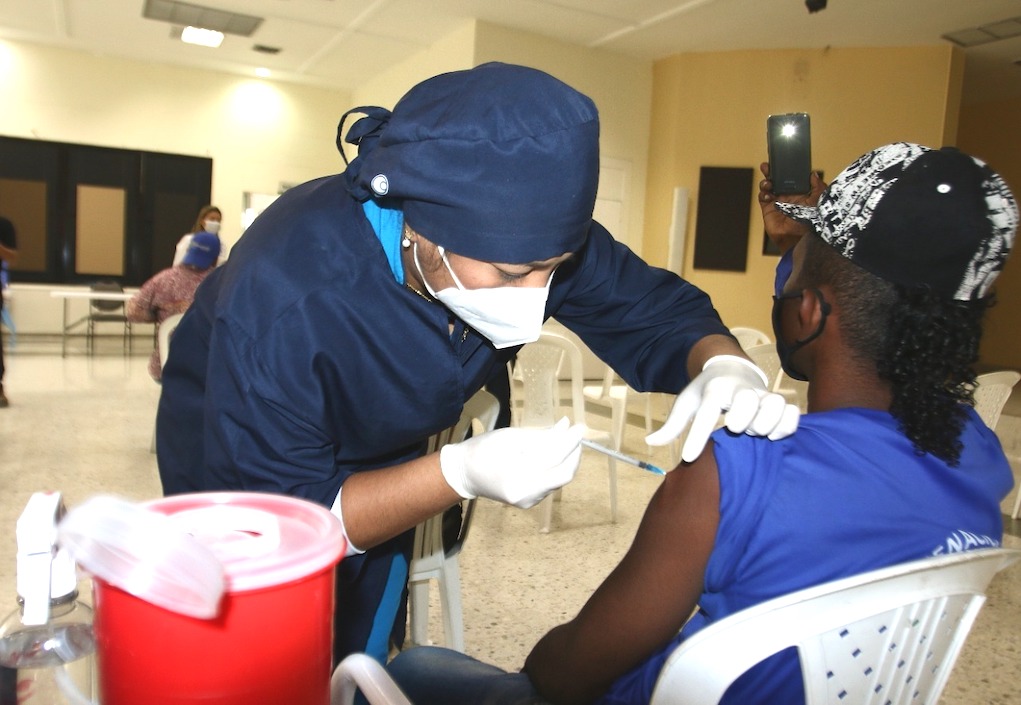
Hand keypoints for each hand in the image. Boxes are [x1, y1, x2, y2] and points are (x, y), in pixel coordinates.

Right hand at [440, 417, 584, 507]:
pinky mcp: (530, 502)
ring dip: (566, 459)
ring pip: (559, 479)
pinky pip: (550, 484)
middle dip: (574, 453)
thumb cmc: (484, 450)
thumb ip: (542, 435)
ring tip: (566, 439)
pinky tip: (554, 453)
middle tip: (577, 434)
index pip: (555, 458)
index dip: (571, 441)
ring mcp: (529, 501)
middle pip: (563, 474)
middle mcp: (526, 494)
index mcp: (518, 476)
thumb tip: (566, 426)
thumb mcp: (513, 437)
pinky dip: (556, 467)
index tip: (581, 427)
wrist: (464, 474)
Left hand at [645, 355, 798, 462]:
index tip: (688, 457)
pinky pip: (791, 413)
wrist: (731, 370)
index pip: (707, 411)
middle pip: (746, 401)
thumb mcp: (686, 403)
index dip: (698, 436)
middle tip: (733, 427)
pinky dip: (785, 426)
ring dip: (764, 423)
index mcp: (714, 389)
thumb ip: (672, 425)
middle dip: (740, 419)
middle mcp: (741, 389)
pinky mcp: (779, 402)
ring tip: (753, 432)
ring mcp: (763, 395)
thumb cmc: (706, 392)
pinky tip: (772, 435)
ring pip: (773, 405)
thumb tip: (651, 442)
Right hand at [758, 162, 825, 252]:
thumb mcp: (820, 201)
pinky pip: (763, 198)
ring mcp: (778, 203)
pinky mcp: (769, 210)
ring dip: (766, 181)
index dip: (787, 170)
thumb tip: (813, 173)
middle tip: (768, 165)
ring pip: (768, 187)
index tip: (783, 161)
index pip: (792, 178)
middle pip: (778, 180)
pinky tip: (768, 194)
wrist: (800, 240)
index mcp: (801, 193)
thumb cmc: (813, 223)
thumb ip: (818, 186)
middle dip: (772, 171)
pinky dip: (763, 193)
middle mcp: (789, 197)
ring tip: (768, 182)